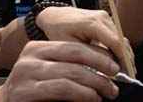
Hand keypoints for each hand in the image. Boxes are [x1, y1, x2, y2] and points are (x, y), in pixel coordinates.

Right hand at [2, 41, 119, 101]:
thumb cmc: (31, 91)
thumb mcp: (47, 72)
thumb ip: (68, 66)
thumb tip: (104, 67)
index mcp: (37, 48)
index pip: (74, 46)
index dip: (98, 54)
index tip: (115, 64)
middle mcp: (30, 57)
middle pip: (75, 56)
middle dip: (100, 66)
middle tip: (116, 77)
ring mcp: (26, 73)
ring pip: (71, 73)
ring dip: (96, 83)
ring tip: (109, 91)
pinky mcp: (25, 91)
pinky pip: (62, 88)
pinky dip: (82, 94)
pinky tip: (93, 98)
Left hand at [36, 7, 134, 73]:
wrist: (56, 16)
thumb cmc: (59, 31)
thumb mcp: (71, 46)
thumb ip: (90, 55)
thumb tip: (109, 67)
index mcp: (92, 23)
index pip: (115, 42)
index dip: (124, 59)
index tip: (128, 75)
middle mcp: (102, 17)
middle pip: (122, 41)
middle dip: (127, 59)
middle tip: (130, 77)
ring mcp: (105, 17)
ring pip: (121, 39)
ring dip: (124, 55)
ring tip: (126, 72)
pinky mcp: (106, 19)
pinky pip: (116, 36)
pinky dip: (119, 49)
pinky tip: (119, 62)